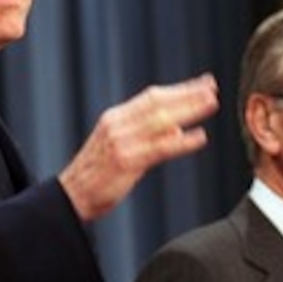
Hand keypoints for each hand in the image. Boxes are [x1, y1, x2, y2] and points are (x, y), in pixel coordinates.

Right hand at [59, 73, 218, 220]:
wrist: (70, 197)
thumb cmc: (97, 175)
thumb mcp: (119, 147)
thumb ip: (146, 136)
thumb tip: (176, 129)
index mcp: (115, 118)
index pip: (151, 97)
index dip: (179, 89)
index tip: (202, 84)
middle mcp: (117, 125)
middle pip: (158, 103)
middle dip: (188, 94)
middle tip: (212, 88)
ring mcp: (121, 142)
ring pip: (161, 121)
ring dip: (189, 111)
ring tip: (211, 104)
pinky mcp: (126, 161)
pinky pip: (160, 148)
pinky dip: (182, 142)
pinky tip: (200, 137)